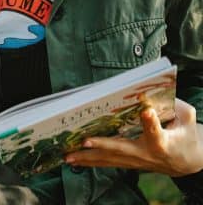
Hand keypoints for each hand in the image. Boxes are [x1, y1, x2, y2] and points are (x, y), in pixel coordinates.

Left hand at [65, 99, 202, 176]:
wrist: (187, 163)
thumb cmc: (186, 135)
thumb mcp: (186, 118)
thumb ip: (174, 105)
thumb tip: (153, 91)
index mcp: (164, 142)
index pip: (156, 131)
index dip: (150, 121)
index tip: (146, 110)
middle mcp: (147, 154)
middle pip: (123, 149)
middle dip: (102, 145)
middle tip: (84, 141)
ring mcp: (136, 161)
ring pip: (109, 159)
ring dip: (87, 158)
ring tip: (67, 156)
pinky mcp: (128, 163)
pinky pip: (107, 162)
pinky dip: (89, 161)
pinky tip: (71, 160)